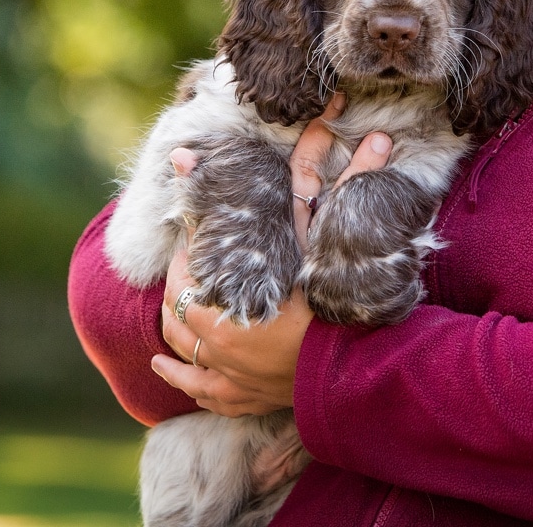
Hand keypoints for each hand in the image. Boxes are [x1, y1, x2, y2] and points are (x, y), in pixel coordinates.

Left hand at [152, 94, 392, 416]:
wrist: (357, 374)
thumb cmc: (338, 306)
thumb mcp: (323, 240)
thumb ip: (327, 182)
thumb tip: (371, 135)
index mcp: (226, 302)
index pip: (191, 265)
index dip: (192, 245)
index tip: (197, 231)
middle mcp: (216, 341)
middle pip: (178, 305)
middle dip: (181, 280)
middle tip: (192, 261)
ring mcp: (226, 374)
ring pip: (181, 346)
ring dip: (172, 322)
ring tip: (171, 301)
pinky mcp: (240, 398)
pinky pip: (198, 390)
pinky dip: (178, 376)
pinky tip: (161, 364)